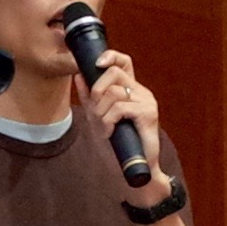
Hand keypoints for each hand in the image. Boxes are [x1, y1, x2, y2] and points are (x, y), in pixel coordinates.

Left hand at [73, 50, 171, 205]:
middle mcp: (141, 92)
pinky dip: (109, 120)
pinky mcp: (148, 114)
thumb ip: (89, 98)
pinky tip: (110, 132)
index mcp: (131, 90)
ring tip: (104, 127)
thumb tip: (78, 76)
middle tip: (97, 113)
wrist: (134, 169)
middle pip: (115, 73)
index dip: (110, 56)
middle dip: (97, 92)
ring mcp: (146, 102)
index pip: (123, 62)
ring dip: (102, 112)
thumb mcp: (97, 118)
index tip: (96, 64)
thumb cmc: (117, 145)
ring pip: (115, 92)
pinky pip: (120, 107)